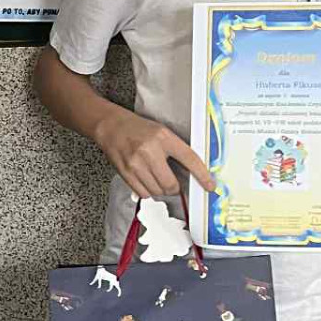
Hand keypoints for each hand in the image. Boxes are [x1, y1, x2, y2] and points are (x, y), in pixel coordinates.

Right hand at [94, 109, 214, 198]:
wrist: (111, 126)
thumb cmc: (138, 129)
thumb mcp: (161, 133)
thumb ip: (176, 150)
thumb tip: (191, 173)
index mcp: (163, 137)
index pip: (189, 159)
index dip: (202, 175)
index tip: (210, 185)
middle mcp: (149, 151)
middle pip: (171, 184)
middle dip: (174, 188)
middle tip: (173, 183)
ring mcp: (136, 164)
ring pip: (157, 191)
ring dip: (161, 190)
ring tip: (156, 177)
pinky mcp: (126, 173)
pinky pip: (144, 193)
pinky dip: (148, 191)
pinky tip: (146, 180)